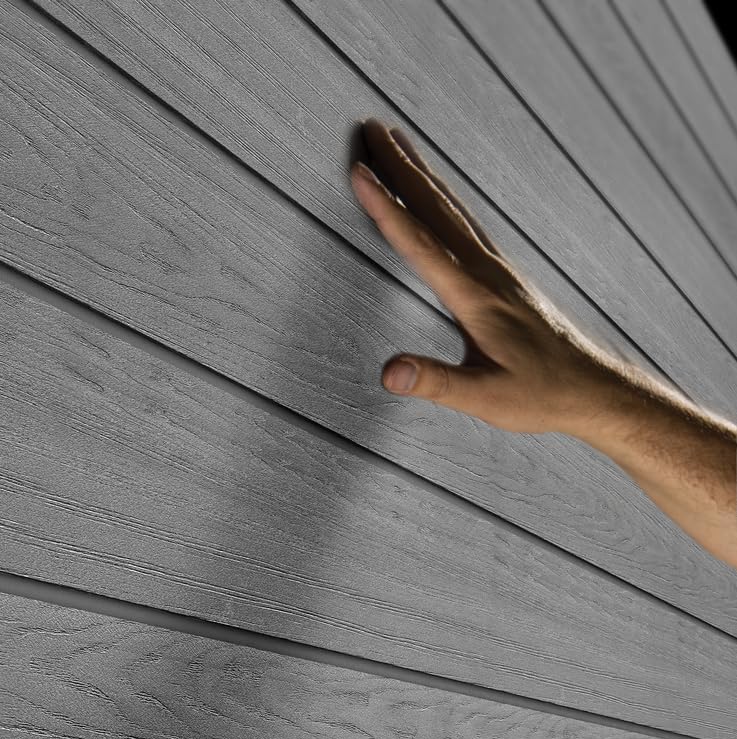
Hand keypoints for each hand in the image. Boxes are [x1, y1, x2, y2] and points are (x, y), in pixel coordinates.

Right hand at [350, 119, 614, 436]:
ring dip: (423, 175)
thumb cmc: (541, 394)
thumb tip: (389, 373)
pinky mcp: (505, 277)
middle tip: (370, 128)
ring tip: (398, 144)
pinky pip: (466, 225)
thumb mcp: (484, 398)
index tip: (359, 172)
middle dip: (401, 167)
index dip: (386, 208)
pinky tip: (439, 197)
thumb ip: (435, 382)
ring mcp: (499, 271)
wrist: (591, 388)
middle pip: (438, 209)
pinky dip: (444, 200)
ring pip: (453, 210)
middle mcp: (489, 273)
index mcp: (477, 297)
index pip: (421, 244)